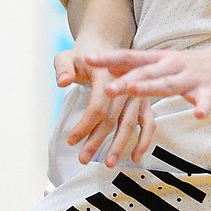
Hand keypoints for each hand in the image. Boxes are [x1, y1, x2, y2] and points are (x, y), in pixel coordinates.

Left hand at [56, 49, 154, 167]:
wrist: (105, 47)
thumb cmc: (83, 56)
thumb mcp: (67, 56)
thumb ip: (63, 68)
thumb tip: (63, 82)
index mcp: (107, 74)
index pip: (97, 105)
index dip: (84, 125)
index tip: (71, 140)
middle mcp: (125, 85)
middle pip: (112, 118)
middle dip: (98, 141)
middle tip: (83, 159)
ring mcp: (137, 94)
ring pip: (129, 124)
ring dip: (119, 145)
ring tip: (107, 163)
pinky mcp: (143, 101)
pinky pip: (148, 123)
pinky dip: (144, 140)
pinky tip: (135, 156)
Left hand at [85, 46, 210, 118]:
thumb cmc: (191, 65)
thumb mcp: (163, 63)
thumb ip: (139, 69)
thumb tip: (109, 71)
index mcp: (158, 60)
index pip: (129, 58)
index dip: (108, 59)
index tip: (87, 59)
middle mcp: (171, 66)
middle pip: (144, 73)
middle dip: (124, 82)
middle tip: (105, 89)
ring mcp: (191, 77)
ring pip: (168, 84)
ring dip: (150, 88)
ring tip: (134, 91)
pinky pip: (206, 100)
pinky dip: (202, 106)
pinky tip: (199, 114)